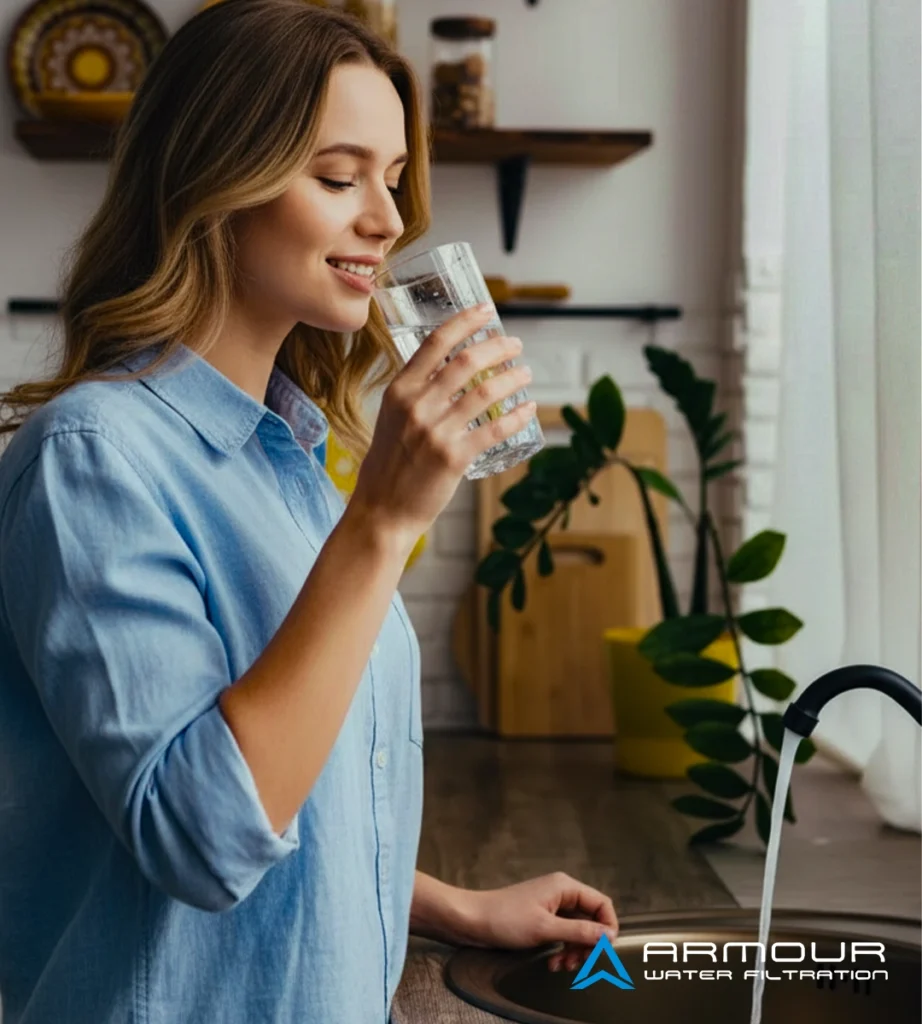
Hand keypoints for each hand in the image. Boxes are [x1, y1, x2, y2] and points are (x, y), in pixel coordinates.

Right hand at [349, 304, 534, 548]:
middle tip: (515, 345)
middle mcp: (416, 406)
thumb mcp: (391, 418)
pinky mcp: (454, 457)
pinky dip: (517, 415)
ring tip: (525, 373)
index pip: (435, 343)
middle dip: (498, 347)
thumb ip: (416, 395)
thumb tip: (449, 373)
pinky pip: (495, 429)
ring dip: (512, 378)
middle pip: (467, 361)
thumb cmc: (389, 465)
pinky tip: (529, 408)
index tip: (486, 311)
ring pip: (486, 391)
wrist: (383, 510)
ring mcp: (436, 431)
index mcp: (399, 391)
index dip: (465, 321)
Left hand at [453, 872, 618, 974]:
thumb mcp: (545, 929)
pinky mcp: (541, 918)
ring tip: (561, 966)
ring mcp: (551, 905)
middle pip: (591, 919)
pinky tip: (552, 962)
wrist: (472, 920)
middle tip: (578, 964)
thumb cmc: (505, 918)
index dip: (608, 927)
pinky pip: (562, 934)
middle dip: (587, 944)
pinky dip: (561, 949)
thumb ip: (579, 932)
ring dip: (574, 951)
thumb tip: (608, 936)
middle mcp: (561, 893)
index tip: (604, 951)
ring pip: (577, 930)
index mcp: (565, 887)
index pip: (601, 904)